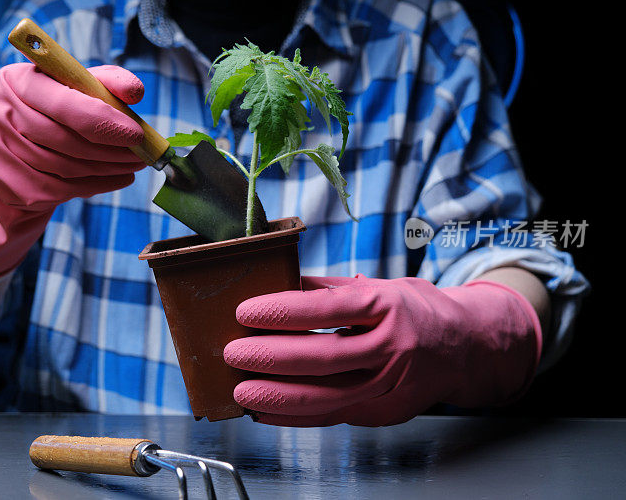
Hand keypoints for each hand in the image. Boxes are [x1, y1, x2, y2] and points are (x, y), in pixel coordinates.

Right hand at [0, 63, 145, 281]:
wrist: (9, 149)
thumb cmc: (49, 111)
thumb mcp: (72, 87)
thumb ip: (104, 82)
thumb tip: (135, 91)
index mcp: (17, 80)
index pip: (64, 104)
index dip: (105, 122)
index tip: (137, 134)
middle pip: (64, 139)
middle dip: (110, 150)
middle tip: (141, 154)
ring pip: (64, 167)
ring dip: (107, 169)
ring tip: (133, 165)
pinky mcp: (7, 182)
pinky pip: (60, 189)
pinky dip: (96, 185)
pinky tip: (117, 178)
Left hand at [224, 275, 541, 426]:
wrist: (467, 348)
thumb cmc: (417, 311)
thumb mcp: (380, 287)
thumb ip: (330, 289)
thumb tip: (280, 284)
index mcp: (388, 306)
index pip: (328, 309)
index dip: (282, 311)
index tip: (246, 311)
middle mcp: (392, 347)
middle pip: (323, 357)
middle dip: (270, 357)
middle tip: (233, 353)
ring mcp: (390, 385)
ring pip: (326, 396)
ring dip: (277, 396)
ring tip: (242, 390)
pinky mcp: (384, 411)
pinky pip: (333, 417)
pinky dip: (295, 417)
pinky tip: (266, 413)